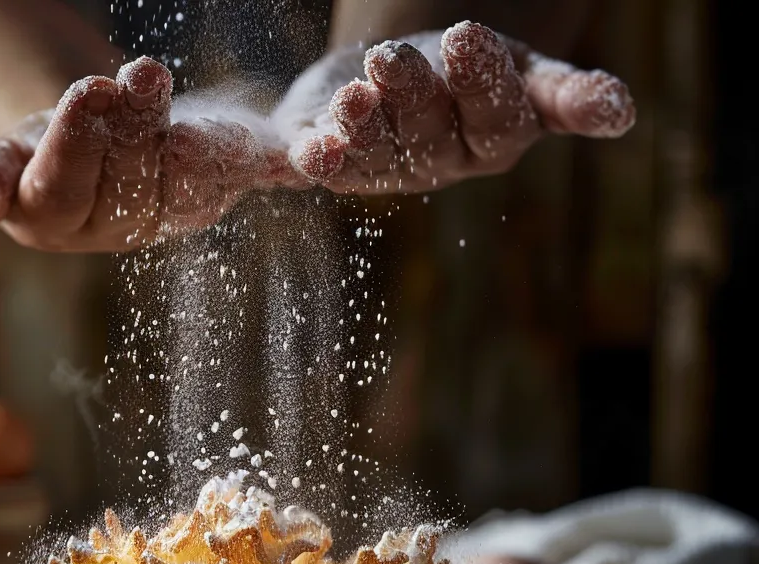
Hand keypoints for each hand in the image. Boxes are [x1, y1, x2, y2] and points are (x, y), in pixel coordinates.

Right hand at [0, 57, 297, 252]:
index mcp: (59, 217)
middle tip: (141, 77)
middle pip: (127, 178)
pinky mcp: (210, 191)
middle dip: (133, 128)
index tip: (86, 95)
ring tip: (180, 98)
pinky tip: (305, 159)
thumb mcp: (6, 162)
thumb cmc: (40, 153)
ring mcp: (166, 210)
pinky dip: (275, 165)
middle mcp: (116, 224)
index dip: (78, 144)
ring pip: (183, 179)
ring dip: (191, 142)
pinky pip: (243, 176)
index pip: (65, 185)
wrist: (93, 154)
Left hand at [273, 20, 635, 192]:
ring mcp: (386, 168)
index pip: (496, 118)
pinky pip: (322, 169)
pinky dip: (309, 162)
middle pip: (428, 134)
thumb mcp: (523, 72)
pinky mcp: (336, 165)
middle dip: (411, 95)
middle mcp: (439, 162)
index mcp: (492, 139)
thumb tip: (621, 114)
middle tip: (392, 58)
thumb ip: (565, 94)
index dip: (482, 84)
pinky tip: (299, 155)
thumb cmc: (468, 70)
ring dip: (360, 127)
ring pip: (375, 153)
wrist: (403, 75)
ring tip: (353, 94)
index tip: (468, 37)